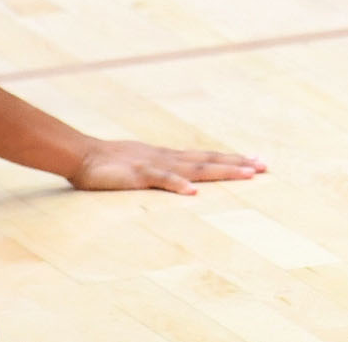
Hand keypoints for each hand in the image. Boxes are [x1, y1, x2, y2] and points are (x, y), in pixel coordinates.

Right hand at [66, 138, 267, 193]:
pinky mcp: (139, 175)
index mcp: (170, 157)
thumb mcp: (142, 167)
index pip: (207, 157)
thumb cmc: (111, 164)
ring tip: (246, 174)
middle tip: (264, 166)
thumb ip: (162, 172)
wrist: (83, 155)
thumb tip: (181, 181)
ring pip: (195, 168)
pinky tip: (194, 192)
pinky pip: (162, 180)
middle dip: (237, 163)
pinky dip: (179, 185)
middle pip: (209, 160)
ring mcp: (156, 164)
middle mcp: (169, 157)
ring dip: (222, 171)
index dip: (231, 159)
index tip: (256, 162)